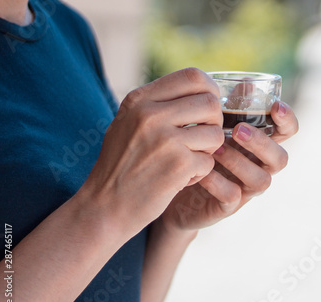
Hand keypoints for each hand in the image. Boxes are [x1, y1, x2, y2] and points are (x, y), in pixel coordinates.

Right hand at [77, 68, 223, 238]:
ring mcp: (165, 140)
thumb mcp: (128, 123)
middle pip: (210, 103)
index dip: (210, 89)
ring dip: (209, 150)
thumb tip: (201, 90)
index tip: (209, 105)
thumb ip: (158, 104)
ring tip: (190, 160)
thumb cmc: (120, 165)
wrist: (105, 206)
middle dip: (214, 122)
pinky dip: (200, 173)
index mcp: (139, 100)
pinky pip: (209, 162)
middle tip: (203, 138)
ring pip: (215, 134)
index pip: (192, 76)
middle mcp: (151, 115)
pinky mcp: (178, 165)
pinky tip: (181, 178)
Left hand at [160, 100, 297, 232]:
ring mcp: (246, 188)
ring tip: (215, 148)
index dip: (288, 120)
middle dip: (262, 143)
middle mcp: (259, 166)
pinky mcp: (228, 206)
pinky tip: (202, 170)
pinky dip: (218, 182)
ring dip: (239, 162)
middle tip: (238, 130)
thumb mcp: (213, 127)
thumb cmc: (200, 150)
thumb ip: (231, 108)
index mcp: (260, 143)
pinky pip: (232, 196)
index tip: (276, 106)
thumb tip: (245, 83)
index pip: (287, 132)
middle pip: (280, 158)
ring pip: (261, 180)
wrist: (175, 188)